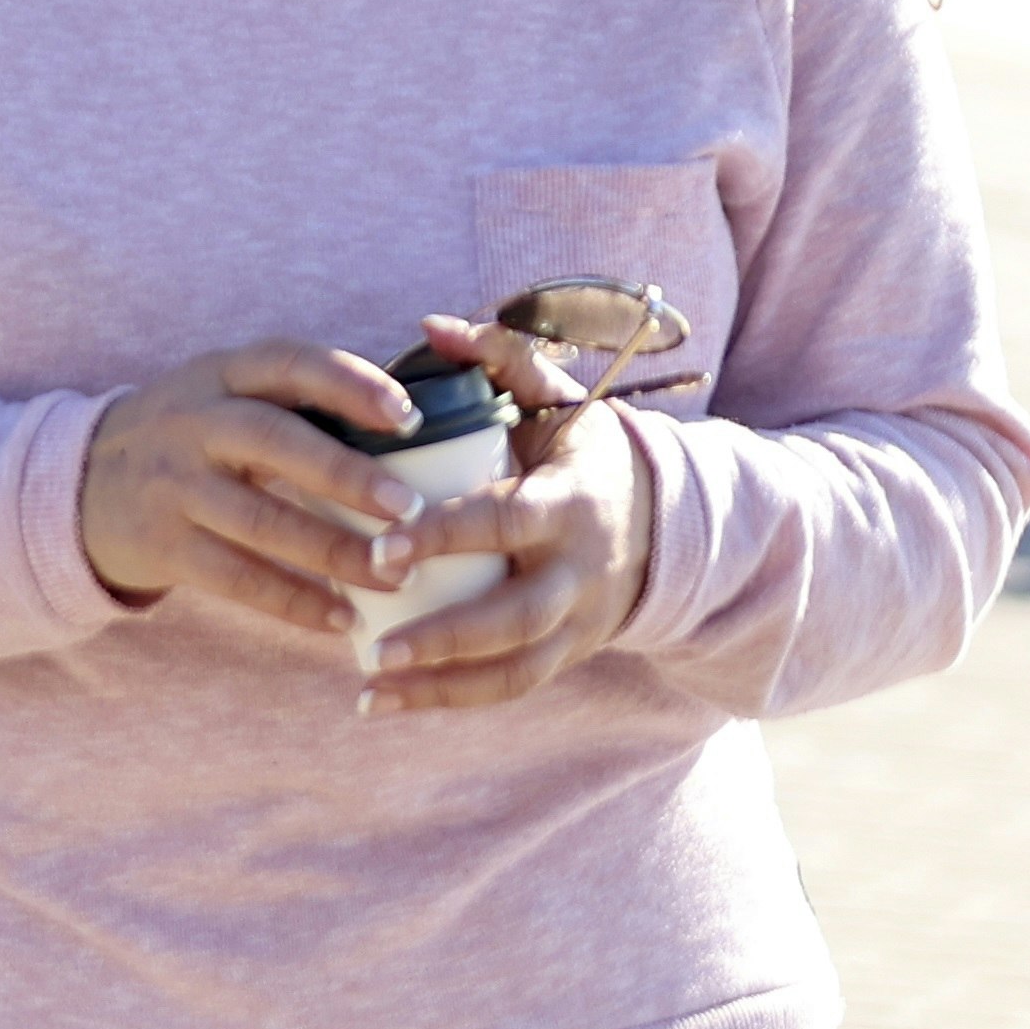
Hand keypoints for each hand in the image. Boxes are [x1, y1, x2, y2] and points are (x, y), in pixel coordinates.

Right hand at [74, 344, 422, 634]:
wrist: (82, 487)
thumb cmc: (191, 439)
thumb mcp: (224, 396)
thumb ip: (296, 403)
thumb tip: (413, 423)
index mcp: (220, 373)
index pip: (288, 363)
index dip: (348, 384)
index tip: (407, 416)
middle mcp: (192, 422)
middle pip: (274, 440)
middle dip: (347, 474)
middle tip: (411, 508)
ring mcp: (173, 486)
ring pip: (260, 520)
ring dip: (334, 551)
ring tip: (395, 574)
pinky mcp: (164, 546)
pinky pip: (238, 579)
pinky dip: (296, 602)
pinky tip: (344, 619)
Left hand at [355, 313, 659, 715]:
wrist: (660, 520)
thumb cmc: (581, 451)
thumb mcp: (557, 399)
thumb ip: (501, 357)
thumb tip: (432, 327)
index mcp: (571, 502)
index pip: (507, 523)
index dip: (448, 536)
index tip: (385, 547)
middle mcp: (580, 571)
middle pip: (515, 616)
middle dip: (445, 634)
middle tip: (375, 642)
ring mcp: (577, 623)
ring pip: (512, 668)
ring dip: (440, 685)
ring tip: (369, 686)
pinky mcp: (566, 655)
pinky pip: (509, 688)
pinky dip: (448, 701)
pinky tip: (385, 701)